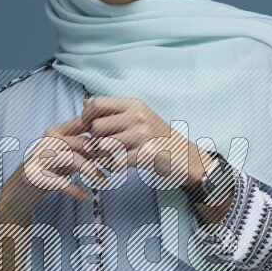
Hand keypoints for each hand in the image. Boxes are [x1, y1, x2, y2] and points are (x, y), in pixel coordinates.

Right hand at [0, 111, 108, 225]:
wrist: (22, 190)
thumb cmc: (50, 170)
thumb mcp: (70, 154)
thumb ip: (87, 145)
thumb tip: (114, 142)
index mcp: (57, 131)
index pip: (84, 123)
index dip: (103, 133)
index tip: (118, 147)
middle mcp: (48, 140)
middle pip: (82, 143)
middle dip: (102, 155)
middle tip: (114, 167)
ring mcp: (40, 157)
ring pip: (73, 159)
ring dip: (91, 171)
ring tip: (103, 182)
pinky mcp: (35, 175)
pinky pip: (60, 181)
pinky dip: (74, 190)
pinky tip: (85, 197)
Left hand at [79, 95, 208, 188]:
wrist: (186, 157)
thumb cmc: (158, 138)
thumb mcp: (139, 117)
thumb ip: (113, 111)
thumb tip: (85, 102)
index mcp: (134, 105)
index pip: (97, 104)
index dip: (86, 117)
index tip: (89, 129)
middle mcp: (137, 116)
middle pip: (96, 126)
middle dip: (94, 140)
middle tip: (101, 149)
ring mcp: (141, 135)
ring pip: (102, 145)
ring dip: (101, 156)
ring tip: (109, 159)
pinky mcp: (144, 154)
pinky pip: (115, 162)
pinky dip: (113, 168)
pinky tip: (119, 167)